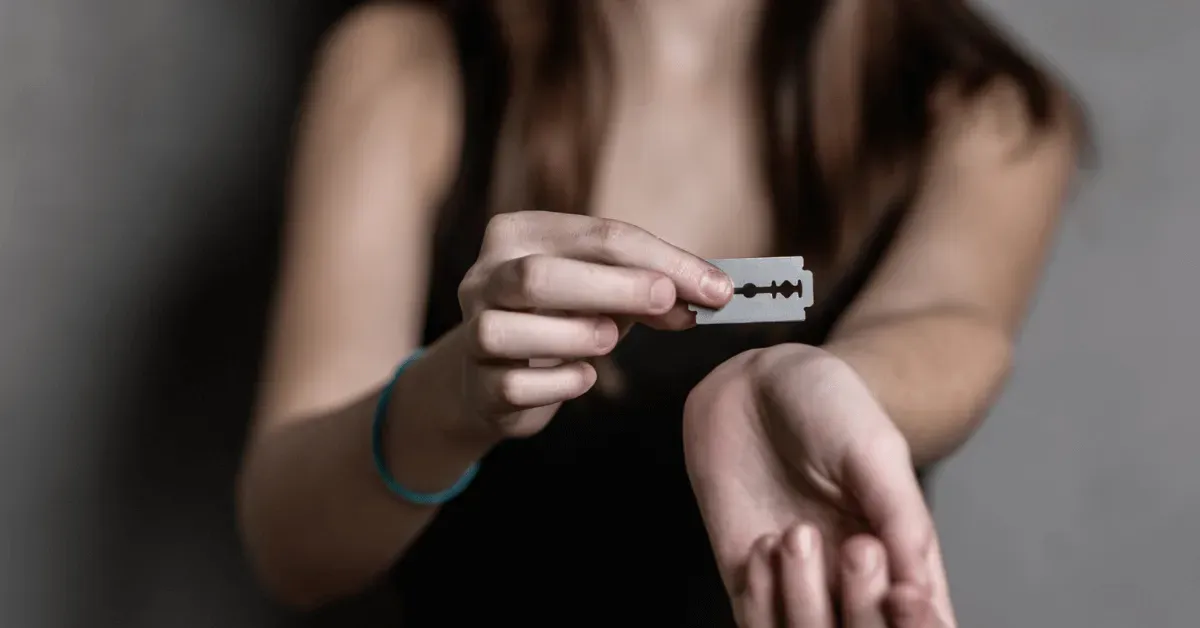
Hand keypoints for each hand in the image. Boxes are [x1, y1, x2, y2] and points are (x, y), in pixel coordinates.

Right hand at [453, 210, 732, 438]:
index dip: (662, 260)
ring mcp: (473, 331)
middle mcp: (484, 277)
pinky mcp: (476, 384)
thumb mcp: (609, 292)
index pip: (597, 236)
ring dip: (575, 335)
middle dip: (616, 288)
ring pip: (510, 329)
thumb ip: (656, 288)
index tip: (717, 288)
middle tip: (670, 303)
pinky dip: (561, 382)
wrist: (499, 379)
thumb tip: (711, 293)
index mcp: (519, 234)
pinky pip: (515, 385)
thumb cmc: (562, 319)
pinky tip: (585, 378)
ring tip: (610, 341)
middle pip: (540, 275)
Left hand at [683, 344, 954, 626]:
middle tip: (857, 548)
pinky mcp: (747, 578)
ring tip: (798, 533)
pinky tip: (763, 540)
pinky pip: (753, 624)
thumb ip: (902, 517)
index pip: (925, 622)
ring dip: (804, 603)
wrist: (754, 384)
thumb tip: (921, 591)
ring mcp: (798, 584)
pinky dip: (760, 597)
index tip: (903, 597)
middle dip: (864, 611)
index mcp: (902, 556)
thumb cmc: (826, 406)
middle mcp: (851, 582)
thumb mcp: (876, 449)